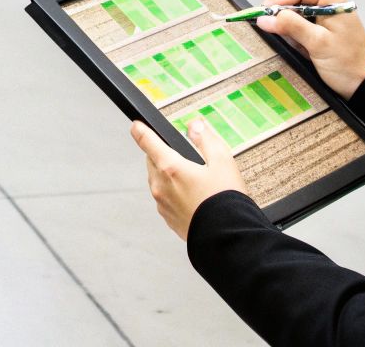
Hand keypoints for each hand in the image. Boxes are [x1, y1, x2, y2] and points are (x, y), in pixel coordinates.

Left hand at [130, 118, 249, 240]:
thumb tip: (194, 125)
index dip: (140, 130)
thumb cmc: (226, 201)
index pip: (147, 142)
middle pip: (152, 161)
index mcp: (170, 168)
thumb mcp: (222, 161)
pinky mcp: (168, 218)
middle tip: (185, 158)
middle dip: (162, 154)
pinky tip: (192, 197)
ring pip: (157, 181)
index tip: (136, 126)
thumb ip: (206, 139)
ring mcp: (162, 204)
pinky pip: (164, 199)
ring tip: (193, 179)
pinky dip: (172, 193)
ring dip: (167, 175)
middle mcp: (160, 186)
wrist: (227, 239)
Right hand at [255, 0, 364, 99]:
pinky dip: (292, 34)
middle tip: (268, 25)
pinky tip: (291, 45)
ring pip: (296, 13)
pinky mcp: (321, 34)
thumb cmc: (347, 63)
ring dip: (286, 24)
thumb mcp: (318, 43)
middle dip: (282, 11)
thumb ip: (291, 26)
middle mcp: (328, 7)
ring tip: (281, 38)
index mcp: (332, 2)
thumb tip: (263, 18)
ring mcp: (324, 21)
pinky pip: (300, 27)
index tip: (272, 14)